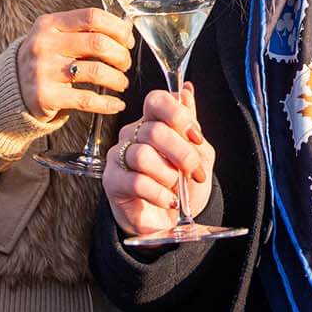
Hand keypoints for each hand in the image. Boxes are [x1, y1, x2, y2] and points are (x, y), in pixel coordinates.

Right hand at [15, 7, 134, 121]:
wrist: (12, 89)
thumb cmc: (46, 59)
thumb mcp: (56, 37)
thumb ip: (85, 32)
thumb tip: (127, 29)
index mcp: (49, 24)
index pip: (92, 17)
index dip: (117, 28)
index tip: (127, 40)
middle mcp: (44, 44)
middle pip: (97, 43)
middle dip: (120, 55)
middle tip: (125, 64)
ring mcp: (43, 71)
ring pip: (96, 71)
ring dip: (117, 79)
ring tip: (122, 83)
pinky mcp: (45, 97)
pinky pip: (87, 100)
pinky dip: (108, 103)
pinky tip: (117, 104)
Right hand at [103, 84, 215, 237]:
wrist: (170, 219)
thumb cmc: (182, 183)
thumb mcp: (199, 154)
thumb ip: (192, 126)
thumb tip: (187, 91)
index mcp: (153, 121)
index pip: (156, 100)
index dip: (178, 114)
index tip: (195, 136)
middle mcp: (133, 134)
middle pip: (154, 131)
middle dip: (182, 154)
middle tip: (194, 171)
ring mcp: (119, 156)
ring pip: (143, 156)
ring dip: (168, 175)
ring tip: (176, 187)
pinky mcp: (112, 181)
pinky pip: (136, 182)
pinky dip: (159, 194)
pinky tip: (169, 200)